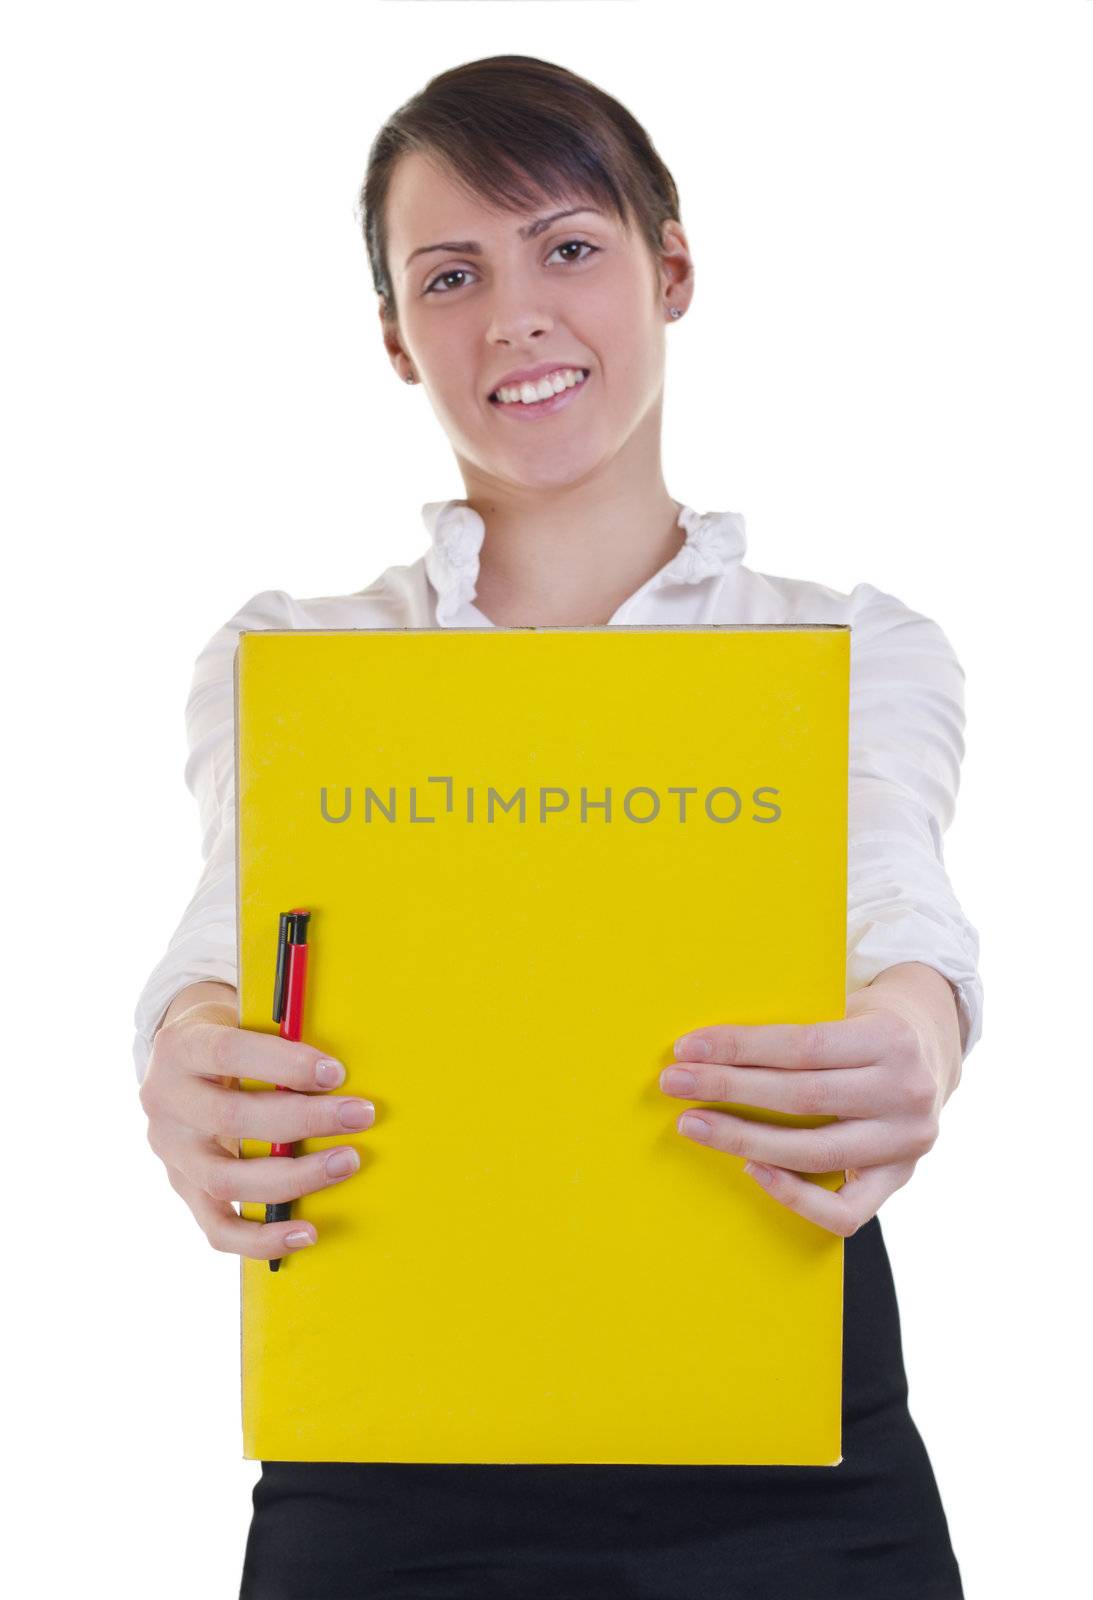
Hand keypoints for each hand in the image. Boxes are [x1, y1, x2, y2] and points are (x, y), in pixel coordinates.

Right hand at [140, 995, 376, 1259]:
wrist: (182, 1063)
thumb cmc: (231, 1035)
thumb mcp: (243, 1018)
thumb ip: (278, 1032)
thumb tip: (337, 1060)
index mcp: (180, 1047)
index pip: (227, 1052)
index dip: (283, 1063)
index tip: (335, 1073)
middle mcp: (166, 1102)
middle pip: (231, 1118)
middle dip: (305, 1119)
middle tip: (359, 1115)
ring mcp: (171, 1152)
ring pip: (226, 1180)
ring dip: (295, 1176)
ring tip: (345, 1162)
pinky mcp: (184, 1189)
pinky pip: (218, 1227)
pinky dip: (262, 1238)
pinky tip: (306, 1233)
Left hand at [659, 963, 961, 1236]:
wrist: (932, 1047)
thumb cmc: (865, 1023)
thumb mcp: (846, 1006)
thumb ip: (799, 1030)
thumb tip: (710, 1045)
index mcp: (891, 1039)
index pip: (802, 1046)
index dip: (740, 1047)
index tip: (688, 1048)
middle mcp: (906, 1092)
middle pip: (802, 1097)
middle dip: (727, 1088)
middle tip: (673, 1083)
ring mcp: (906, 1143)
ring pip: (813, 1152)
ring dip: (741, 1140)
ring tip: (693, 1125)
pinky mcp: (899, 1178)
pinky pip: (843, 1211)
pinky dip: (792, 1195)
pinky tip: (751, 1169)